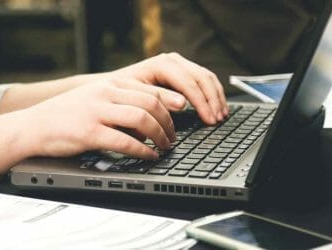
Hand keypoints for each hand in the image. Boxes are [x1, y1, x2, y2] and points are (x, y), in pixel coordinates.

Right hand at [19, 79, 181, 158]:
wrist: (32, 126)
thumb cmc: (64, 116)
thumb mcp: (93, 99)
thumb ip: (119, 103)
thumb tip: (149, 118)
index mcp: (108, 84)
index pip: (149, 90)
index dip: (170, 104)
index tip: (181, 115)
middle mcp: (104, 94)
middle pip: (151, 104)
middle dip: (168, 122)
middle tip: (173, 137)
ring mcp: (97, 112)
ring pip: (142, 120)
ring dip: (159, 136)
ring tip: (164, 147)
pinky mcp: (89, 132)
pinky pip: (125, 141)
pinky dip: (142, 150)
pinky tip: (149, 156)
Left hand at [111, 52, 228, 124]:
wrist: (110, 87)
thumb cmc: (120, 95)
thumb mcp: (136, 98)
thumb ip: (158, 99)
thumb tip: (183, 104)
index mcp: (161, 64)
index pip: (189, 82)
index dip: (202, 102)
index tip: (209, 119)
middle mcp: (172, 60)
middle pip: (202, 78)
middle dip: (212, 100)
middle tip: (217, 120)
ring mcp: (178, 64)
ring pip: (206, 77)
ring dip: (216, 97)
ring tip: (221, 116)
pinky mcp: (181, 71)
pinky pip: (204, 80)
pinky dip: (212, 94)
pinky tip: (216, 107)